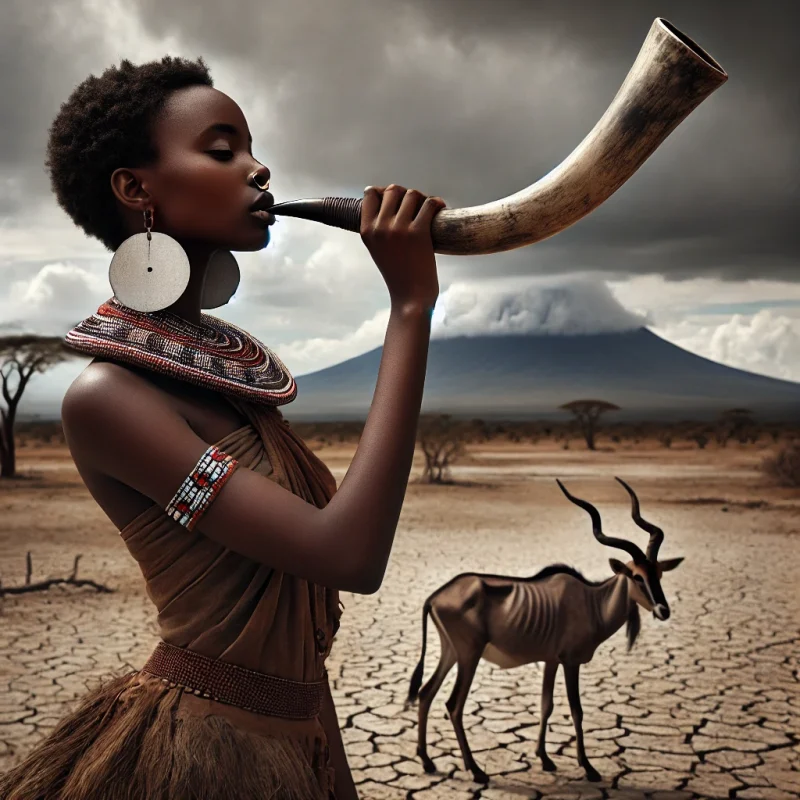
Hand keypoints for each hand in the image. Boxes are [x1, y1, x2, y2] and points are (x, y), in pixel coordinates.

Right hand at [360, 184, 445, 308]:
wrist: (410, 298)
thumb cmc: (398, 274)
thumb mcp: (378, 249)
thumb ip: (380, 227)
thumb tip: (390, 198)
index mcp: (366, 231)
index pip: (370, 194)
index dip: (385, 192)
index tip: (397, 201)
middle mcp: (380, 227)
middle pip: (393, 190)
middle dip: (407, 195)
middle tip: (416, 207)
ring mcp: (399, 229)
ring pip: (412, 194)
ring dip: (423, 199)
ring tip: (428, 209)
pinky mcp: (418, 233)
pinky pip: (429, 204)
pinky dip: (436, 203)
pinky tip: (440, 208)